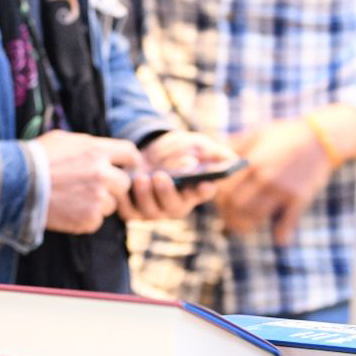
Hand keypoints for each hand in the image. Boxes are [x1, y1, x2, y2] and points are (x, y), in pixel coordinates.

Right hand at [33, 131, 137, 232]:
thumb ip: (87, 145)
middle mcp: (102, 174)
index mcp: (97, 151)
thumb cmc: (35, 158)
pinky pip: (96, 221)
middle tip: (92, 187)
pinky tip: (68, 210)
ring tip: (73, 199)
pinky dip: (85, 218)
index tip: (125, 167)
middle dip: (112, 185)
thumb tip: (99, 149)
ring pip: (111, 204)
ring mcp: (97, 198)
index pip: (130, 153)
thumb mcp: (63, 139)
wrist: (15, 184)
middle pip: (124, 183)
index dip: (128, 161)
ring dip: (98, 203)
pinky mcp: (88, 219)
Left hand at [118, 130, 239, 221]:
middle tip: (161, 176)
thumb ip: (211, 151)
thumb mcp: (195, 144)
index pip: (203, 192)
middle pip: (174, 207)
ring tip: (142, 178)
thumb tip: (230, 159)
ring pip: (150, 211)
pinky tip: (124, 183)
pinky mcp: (133, 211)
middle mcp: (176, 204)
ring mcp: (154, 210)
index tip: (205, 182)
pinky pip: (127, 211)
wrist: (146, 153)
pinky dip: (124, 199)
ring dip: (145, 196)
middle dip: (167, 193)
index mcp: (195, 190)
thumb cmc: (177, 150)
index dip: (203, 189)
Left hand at [216, 116, 337, 243]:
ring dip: (246, 226)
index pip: (225, 189)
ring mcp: (282, 189)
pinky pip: (287, 221)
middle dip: (228, 216)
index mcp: (251, 162)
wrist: (319, 138)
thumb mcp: (256, 134)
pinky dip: (282, 234)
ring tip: (243, 228)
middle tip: (228, 220)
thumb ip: (233, 145)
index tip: (219, 205)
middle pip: (236, 205)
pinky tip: (279, 239)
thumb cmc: (285, 135)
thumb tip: (212, 154)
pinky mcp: (299, 198)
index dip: (218, 201)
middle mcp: (264, 177)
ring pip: (255, 215)